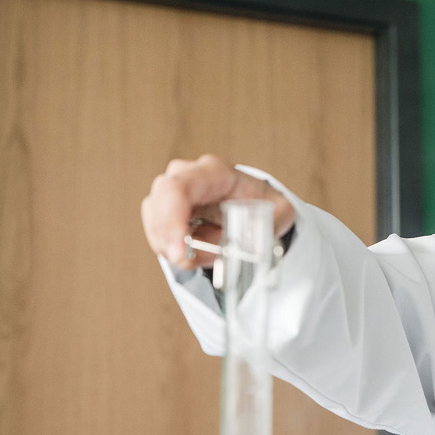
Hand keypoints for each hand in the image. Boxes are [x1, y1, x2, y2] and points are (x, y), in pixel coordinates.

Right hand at [141, 154, 294, 269]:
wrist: (257, 206)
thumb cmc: (265, 206)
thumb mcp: (279, 214)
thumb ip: (267, 226)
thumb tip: (247, 241)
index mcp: (214, 172)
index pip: (178, 188)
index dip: (170, 220)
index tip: (179, 254)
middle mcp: (187, 175)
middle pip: (158, 205)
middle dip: (170, 241)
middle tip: (192, 262)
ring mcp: (171, 192)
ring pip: (156, 225)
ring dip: (178, 249)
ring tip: (213, 253)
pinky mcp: (165, 211)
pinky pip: (159, 236)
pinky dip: (177, 252)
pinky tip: (201, 252)